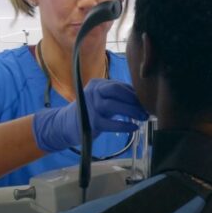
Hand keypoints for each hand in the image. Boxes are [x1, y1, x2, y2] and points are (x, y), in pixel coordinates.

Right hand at [32, 79, 148, 152]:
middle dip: (134, 100)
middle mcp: (93, 91)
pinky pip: (111, 123)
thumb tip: (140, 99)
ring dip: (132, 111)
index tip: (146, 101)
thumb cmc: (89, 111)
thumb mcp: (101, 99)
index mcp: (97, 84)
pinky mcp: (91, 122)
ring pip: (114, 106)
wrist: (64, 125)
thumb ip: (116, 97)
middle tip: (147, 109)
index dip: (134, 93)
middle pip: (117, 91)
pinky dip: (124, 125)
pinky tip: (133, 128)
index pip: (119, 85)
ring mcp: (91, 106)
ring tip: (143, 118)